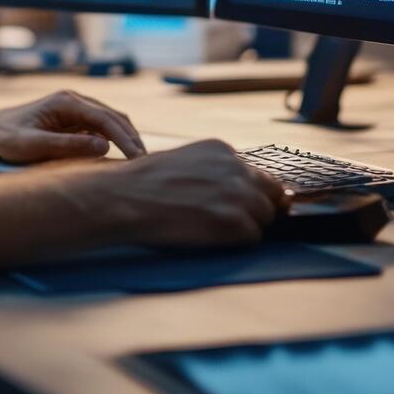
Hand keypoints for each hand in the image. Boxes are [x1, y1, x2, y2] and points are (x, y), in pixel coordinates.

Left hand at [0, 89, 146, 162]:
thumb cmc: (6, 138)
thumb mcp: (33, 145)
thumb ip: (68, 145)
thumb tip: (104, 146)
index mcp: (66, 102)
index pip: (106, 119)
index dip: (126, 139)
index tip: (138, 159)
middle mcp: (74, 100)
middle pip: (114, 117)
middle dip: (131, 139)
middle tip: (145, 164)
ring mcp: (74, 109)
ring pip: (109, 122)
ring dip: (125, 139)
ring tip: (137, 163)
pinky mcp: (72, 119)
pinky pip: (99, 128)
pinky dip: (113, 141)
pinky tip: (119, 159)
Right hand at [102, 139, 290, 245]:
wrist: (123, 198)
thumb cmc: (143, 184)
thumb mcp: (184, 162)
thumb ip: (214, 171)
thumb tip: (236, 190)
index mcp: (222, 150)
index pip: (258, 175)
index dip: (251, 194)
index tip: (238, 205)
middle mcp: (236, 167)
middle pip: (270, 194)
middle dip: (257, 209)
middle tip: (229, 222)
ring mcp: (237, 194)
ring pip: (265, 217)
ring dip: (247, 227)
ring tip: (213, 230)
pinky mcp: (234, 221)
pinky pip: (254, 237)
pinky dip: (237, 242)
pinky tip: (210, 237)